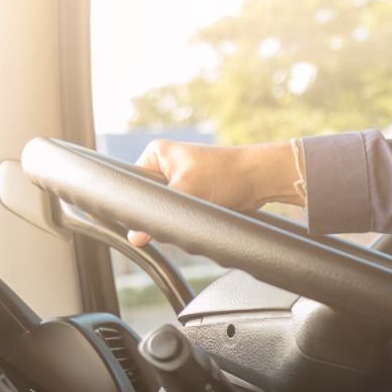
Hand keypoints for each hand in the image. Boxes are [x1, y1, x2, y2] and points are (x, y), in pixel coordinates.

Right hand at [126, 140, 304, 244]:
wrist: (259, 180)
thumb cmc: (226, 173)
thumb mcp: (187, 190)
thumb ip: (160, 212)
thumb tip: (136, 236)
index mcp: (156, 155)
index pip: (133, 183)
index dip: (137, 202)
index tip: (144, 217)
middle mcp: (166, 167)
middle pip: (149, 199)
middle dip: (159, 212)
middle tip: (173, 215)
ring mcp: (179, 183)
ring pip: (165, 209)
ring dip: (174, 217)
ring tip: (190, 212)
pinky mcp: (193, 197)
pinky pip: (180, 214)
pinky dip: (185, 220)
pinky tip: (194, 220)